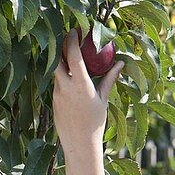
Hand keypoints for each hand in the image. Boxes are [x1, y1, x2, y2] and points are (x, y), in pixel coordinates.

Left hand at [53, 31, 123, 157]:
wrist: (80, 145)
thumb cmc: (95, 123)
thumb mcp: (103, 100)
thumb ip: (109, 79)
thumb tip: (120, 63)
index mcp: (80, 84)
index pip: (72, 53)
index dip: (72, 38)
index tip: (75, 29)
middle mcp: (65, 87)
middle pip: (57, 57)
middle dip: (60, 44)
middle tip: (67, 37)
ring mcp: (56, 93)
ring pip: (55, 70)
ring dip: (60, 60)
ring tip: (68, 54)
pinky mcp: (53, 101)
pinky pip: (55, 82)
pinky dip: (61, 75)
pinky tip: (68, 76)